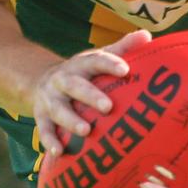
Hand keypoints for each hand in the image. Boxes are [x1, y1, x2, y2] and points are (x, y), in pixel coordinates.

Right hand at [32, 29, 150, 157]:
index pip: (96, 61)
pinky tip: (59, 152)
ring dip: (71, 120)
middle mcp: (64, 80)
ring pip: (59, 109)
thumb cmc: (81, 73)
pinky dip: (50, 140)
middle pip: (76, 86)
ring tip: (86, 131)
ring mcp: (50, 98)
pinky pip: (44, 128)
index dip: (110, 64)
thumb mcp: (97, 58)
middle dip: (91, 96)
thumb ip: (122, 48)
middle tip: (108, 107)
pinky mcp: (41, 115)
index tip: (126, 70)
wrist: (40, 81)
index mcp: (81, 65)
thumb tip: (147, 36)